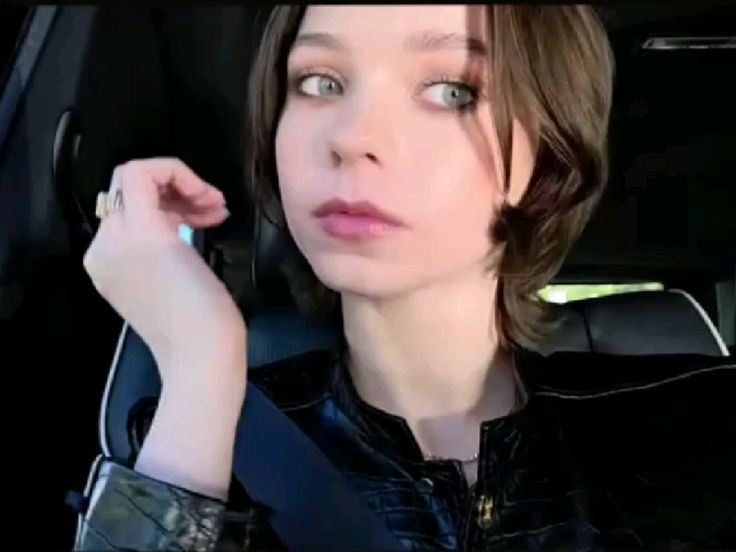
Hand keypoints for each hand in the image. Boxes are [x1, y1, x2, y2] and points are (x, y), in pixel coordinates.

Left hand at [83, 158, 246, 384]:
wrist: (199, 355)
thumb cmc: (205, 306)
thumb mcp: (186, 244)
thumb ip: (168, 209)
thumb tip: (168, 198)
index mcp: (127, 233)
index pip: (137, 173)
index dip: (175, 171)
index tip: (206, 193)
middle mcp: (106, 244)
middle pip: (133, 189)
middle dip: (178, 188)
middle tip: (214, 203)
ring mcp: (105, 263)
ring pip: (134, 209)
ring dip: (174, 205)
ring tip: (211, 216)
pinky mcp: (114, 278)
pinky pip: (131, 235)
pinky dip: (161, 226)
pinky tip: (191, 232)